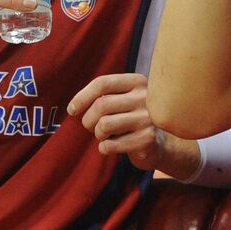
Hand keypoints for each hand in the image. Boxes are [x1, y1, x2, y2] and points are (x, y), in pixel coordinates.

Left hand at [67, 73, 198, 178]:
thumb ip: (102, 96)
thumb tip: (72, 108)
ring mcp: (148, 119)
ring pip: (104, 125)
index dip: (82, 97)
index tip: (71, 110)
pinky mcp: (148, 140)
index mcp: (137, 82)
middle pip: (101, 105)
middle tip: (91, 127)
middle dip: (88, 120)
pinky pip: (111, 145)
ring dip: (97, 134)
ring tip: (104, 136)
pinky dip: (104, 148)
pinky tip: (111, 146)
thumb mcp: (121, 100)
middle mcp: (146, 97)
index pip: (102, 83)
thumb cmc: (131, 119)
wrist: (159, 145)